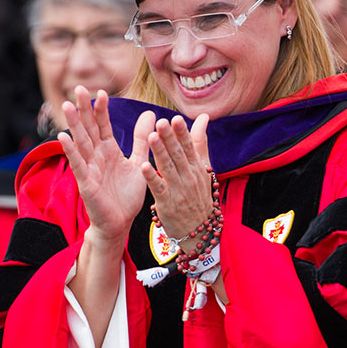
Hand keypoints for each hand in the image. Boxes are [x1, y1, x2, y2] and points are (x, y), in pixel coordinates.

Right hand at [59, 85, 152, 240]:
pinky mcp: (86, 183)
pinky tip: (64, 137)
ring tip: (66, 106)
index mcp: (108, 150)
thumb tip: (149, 113)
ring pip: (81, 142)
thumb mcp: (139, 162)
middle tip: (77, 88)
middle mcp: (96, 156)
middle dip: (83, 109)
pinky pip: (78, 164)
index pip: (103, 125)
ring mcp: (89, 168)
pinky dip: (71, 151)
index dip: (101, 109)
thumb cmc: (126, 195)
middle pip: (88, 128)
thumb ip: (142, 139)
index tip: (102, 91)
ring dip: (73, 124)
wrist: (120, 223)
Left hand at [142, 113, 212, 242]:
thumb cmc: (197, 195)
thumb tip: (203, 117)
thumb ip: (199, 142)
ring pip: (168, 168)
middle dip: (170, 138)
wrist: (198, 231)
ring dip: (160, 153)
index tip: (175, 118)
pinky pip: (158, 189)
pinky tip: (143, 166)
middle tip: (161, 122)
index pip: (189, 146)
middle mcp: (188, 177)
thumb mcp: (202, 168)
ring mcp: (178, 190)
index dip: (182, 133)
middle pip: (178, 154)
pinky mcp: (167, 204)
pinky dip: (152, 177)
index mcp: (196, 167)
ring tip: (151, 137)